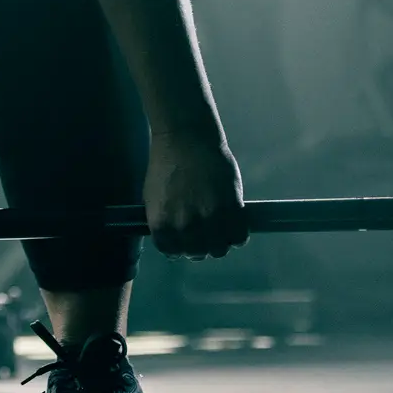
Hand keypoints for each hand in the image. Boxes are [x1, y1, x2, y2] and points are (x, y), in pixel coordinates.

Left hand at [143, 132, 247, 258]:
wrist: (186, 139)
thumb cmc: (167, 164)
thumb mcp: (153, 197)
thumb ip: (164, 221)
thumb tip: (174, 239)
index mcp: (162, 225)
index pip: (172, 252)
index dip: (179, 247)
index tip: (185, 241)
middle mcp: (185, 227)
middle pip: (197, 254)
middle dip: (200, 246)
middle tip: (204, 234)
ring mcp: (209, 220)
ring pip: (219, 249)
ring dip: (220, 242)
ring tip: (219, 229)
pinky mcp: (231, 209)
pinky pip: (239, 237)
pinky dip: (238, 235)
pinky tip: (233, 224)